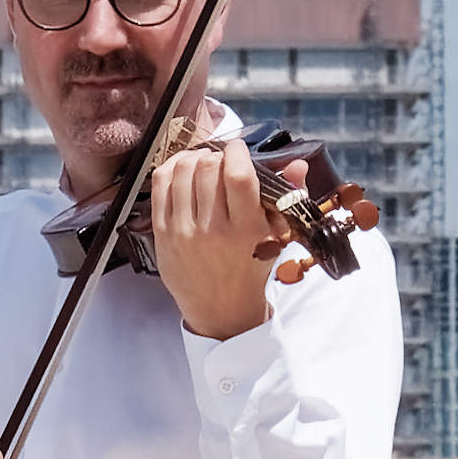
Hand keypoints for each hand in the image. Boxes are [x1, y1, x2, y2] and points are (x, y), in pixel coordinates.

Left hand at [151, 135, 279, 341]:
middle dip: (216, 155)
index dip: (237, 152)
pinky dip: (172, 167)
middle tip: (222, 160)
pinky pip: (160, 185)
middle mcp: (213, 230)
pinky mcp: (162, 232)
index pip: (238, 176)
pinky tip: (183, 168)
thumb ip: (288, 197)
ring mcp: (183, 231)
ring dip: (194, 158)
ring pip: (182, 171)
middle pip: (208, 168)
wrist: (220, 308)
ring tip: (204, 162)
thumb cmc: (250, 267)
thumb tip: (297, 164)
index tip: (238, 150)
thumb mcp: (276, 236)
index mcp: (246, 230)